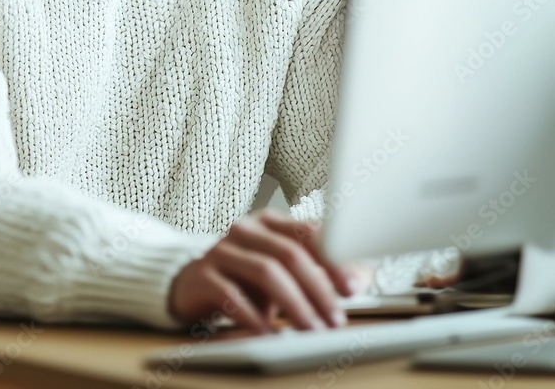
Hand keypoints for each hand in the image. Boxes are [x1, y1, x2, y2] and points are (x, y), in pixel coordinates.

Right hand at [168, 208, 372, 333]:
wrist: (192, 284)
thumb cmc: (247, 278)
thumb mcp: (283, 269)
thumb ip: (318, 269)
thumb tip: (361, 278)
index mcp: (270, 221)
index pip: (308, 232)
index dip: (334, 259)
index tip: (353, 288)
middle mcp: (247, 229)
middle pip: (290, 253)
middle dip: (319, 288)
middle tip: (336, 319)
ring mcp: (222, 249)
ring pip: (266, 270)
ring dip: (295, 304)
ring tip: (312, 329)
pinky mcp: (203, 274)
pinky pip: (232, 294)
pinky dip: (256, 317)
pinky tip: (272, 334)